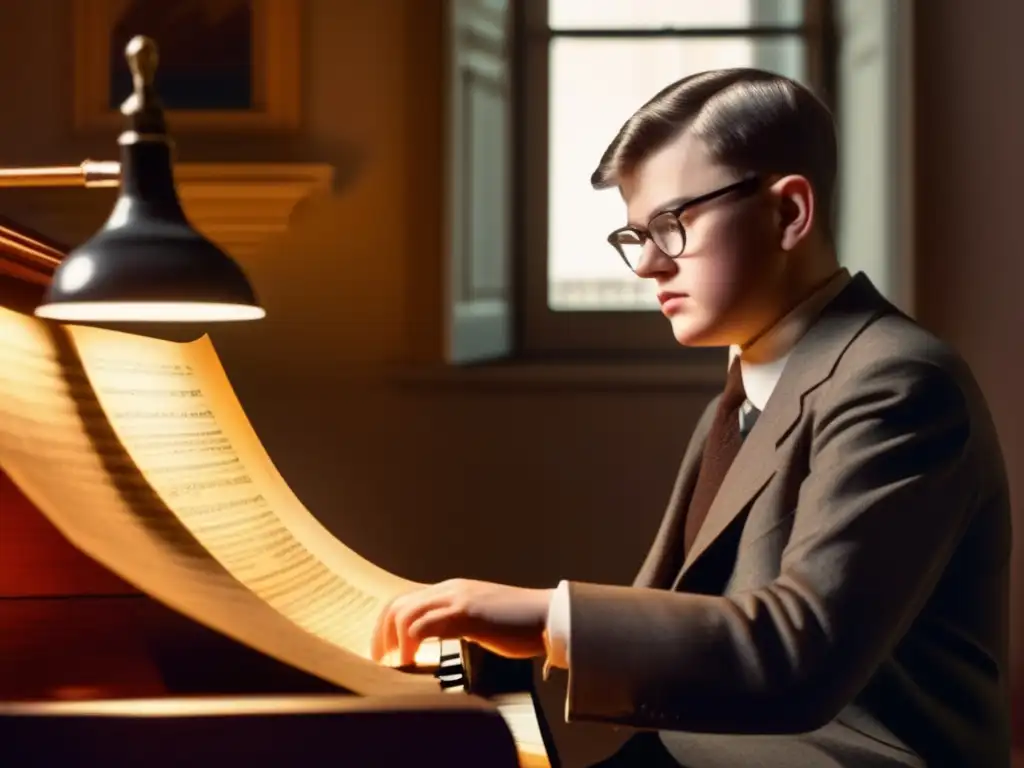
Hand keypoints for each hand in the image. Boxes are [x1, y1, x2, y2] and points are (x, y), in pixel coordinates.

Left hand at [370, 578, 552, 665]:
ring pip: (406, 612)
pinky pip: (425, 625)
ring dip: (393, 641)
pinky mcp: (467, 612)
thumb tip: (433, 641)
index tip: (384, 652)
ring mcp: (458, 598)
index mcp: (452, 590)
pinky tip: (412, 662)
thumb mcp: (479, 621)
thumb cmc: (520, 625)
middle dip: (382, 634)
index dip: (386, 625)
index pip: (405, 600)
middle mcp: (450, 589)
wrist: (549, 617)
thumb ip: (455, 624)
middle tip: (381, 661)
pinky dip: (411, 644)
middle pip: (398, 604)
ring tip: (395, 664)